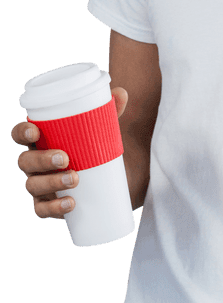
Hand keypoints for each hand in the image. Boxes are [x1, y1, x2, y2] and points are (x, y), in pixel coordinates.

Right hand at [12, 87, 127, 218]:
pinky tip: (70, 204)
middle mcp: (36, 164)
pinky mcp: (53, 205)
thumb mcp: (105, 130)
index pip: (20, 135)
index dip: (21, 133)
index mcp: (42, 141)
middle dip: (42, 160)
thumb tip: (121, 92)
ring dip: (51, 183)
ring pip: (33, 186)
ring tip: (75, 179)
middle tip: (65, 158)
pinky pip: (43, 210)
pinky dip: (54, 208)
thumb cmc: (100, 149)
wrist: (117, 180)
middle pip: (25, 162)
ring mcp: (42, 186)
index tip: (35, 131)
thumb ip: (110, 111)